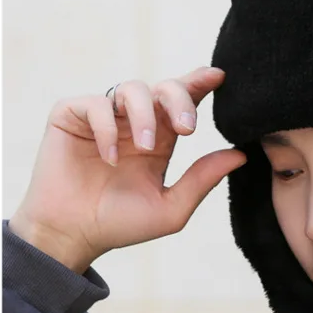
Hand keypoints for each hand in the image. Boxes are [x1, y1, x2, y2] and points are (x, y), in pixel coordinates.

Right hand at [9, 66, 246, 273]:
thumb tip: (241, 155)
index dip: (199, 83)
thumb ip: (202, 179)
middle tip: (187, 127)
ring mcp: (104, 117)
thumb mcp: (170, 207)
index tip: (218, 76)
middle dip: (180, 99)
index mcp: (161, 138)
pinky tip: (109, 156)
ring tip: (144, 146)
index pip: (184, 101)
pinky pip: (94, 104)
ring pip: (131, 89)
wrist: (72, 236)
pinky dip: (106, 126)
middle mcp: (135, 122)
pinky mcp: (71, 117)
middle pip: (164, 88)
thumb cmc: (120, 224)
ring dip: (144, 115)